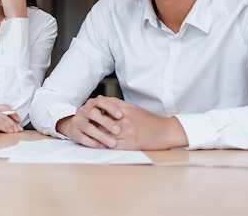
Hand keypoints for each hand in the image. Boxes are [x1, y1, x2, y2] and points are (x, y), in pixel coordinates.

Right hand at [0, 104, 22, 132]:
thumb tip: (1, 124)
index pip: (5, 107)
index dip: (13, 114)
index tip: (18, 120)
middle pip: (6, 113)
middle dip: (14, 122)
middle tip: (19, 128)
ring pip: (3, 119)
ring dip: (11, 126)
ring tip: (16, 131)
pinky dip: (4, 127)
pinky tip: (8, 131)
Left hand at [57, 95, 187, 149]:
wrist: (165, 131)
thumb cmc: (149, 119)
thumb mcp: (133, 107)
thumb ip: (117, 103)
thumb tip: (102, 100)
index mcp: (125, 110)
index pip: (104, 111)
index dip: (93, 115)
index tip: (85, 117)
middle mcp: (125, 120)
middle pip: (103, 123)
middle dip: (92, 126)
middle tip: (82, 128)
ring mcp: (128, 132)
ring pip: (107, 135)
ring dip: (96, 137)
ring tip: (88, 138)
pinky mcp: (132, 144)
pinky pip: (115, 145)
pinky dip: (106, 146)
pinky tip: (100, 147)